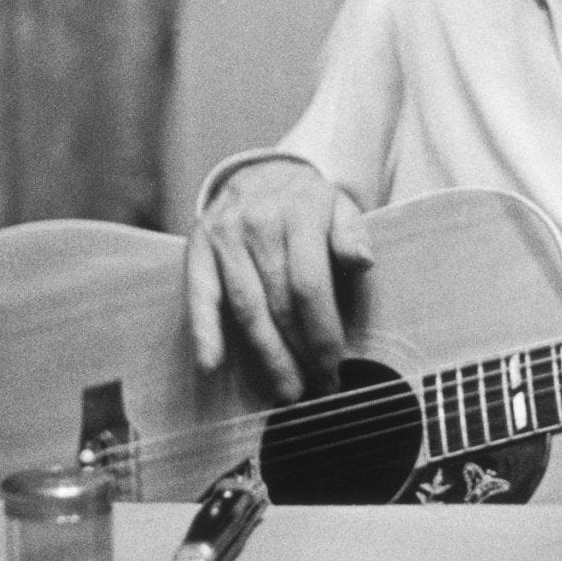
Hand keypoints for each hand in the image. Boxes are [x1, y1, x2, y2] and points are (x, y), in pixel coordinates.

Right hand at [183, 159, 373, 404]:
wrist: (261, 171)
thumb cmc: (307, 203)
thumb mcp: (340, 207)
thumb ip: (352, 235)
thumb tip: (363, 261)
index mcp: (299, 213)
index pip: (310, 285)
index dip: (322, 332)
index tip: (333, 366)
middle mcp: (258, 223)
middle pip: (279, 302)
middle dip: (299, 352)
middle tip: (315, 388)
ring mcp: (224, 235)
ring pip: (246, 306)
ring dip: (266, 353)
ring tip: (284, 389)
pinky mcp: (198, 246)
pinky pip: (200, 293)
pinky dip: (204, 330)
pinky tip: (211, 363)